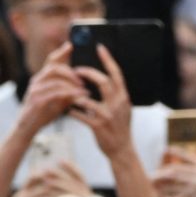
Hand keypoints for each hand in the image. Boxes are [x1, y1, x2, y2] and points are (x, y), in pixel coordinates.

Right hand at [17, 43, 86, 138]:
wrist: (29, 127)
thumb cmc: (44, 112)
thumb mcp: (59, 100)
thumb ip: (68, 91)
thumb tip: (83, 86)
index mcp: (43, 78)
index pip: (51, 61)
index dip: (60, 52)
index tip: (71, 45)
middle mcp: (38, 80)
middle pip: (54, 67)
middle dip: (71, 72)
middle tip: (83, 81)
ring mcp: (35, 89)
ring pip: (55, 79)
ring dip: (71, 84)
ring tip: (84, 90)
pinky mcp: (36, 100)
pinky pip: (54, 93)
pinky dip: (69, 94)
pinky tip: (79, 96)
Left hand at [69, 44, 134, 160]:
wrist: (122, 150)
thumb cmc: (120, 128)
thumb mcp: (124, 110)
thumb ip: (116, 95)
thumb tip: (107, 80)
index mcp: (124, 98)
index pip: (117, 74)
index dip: (108, 59)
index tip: (99, 47)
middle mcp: (118, 104)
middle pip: (102, 81)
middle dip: (87, 73)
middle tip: (76, 70)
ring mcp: (108, 115)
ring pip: (87, 98)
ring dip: (75, 94)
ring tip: (70, 94)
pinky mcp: (98, 126)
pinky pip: (80, 114)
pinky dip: (72, 111)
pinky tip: (69, 110)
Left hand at [152, 149, 195, 196]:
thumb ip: (193, 174)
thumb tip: (169, 169)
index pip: (188, 155)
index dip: (175, 151)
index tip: (164, 150)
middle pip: (176, 168)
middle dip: (161, 173)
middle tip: (151, 177)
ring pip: (173, 178)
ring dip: (161, 182)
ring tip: (153, 186)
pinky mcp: (195, 193)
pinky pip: (175, 190)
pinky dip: (166, 192)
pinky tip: (160, 196)